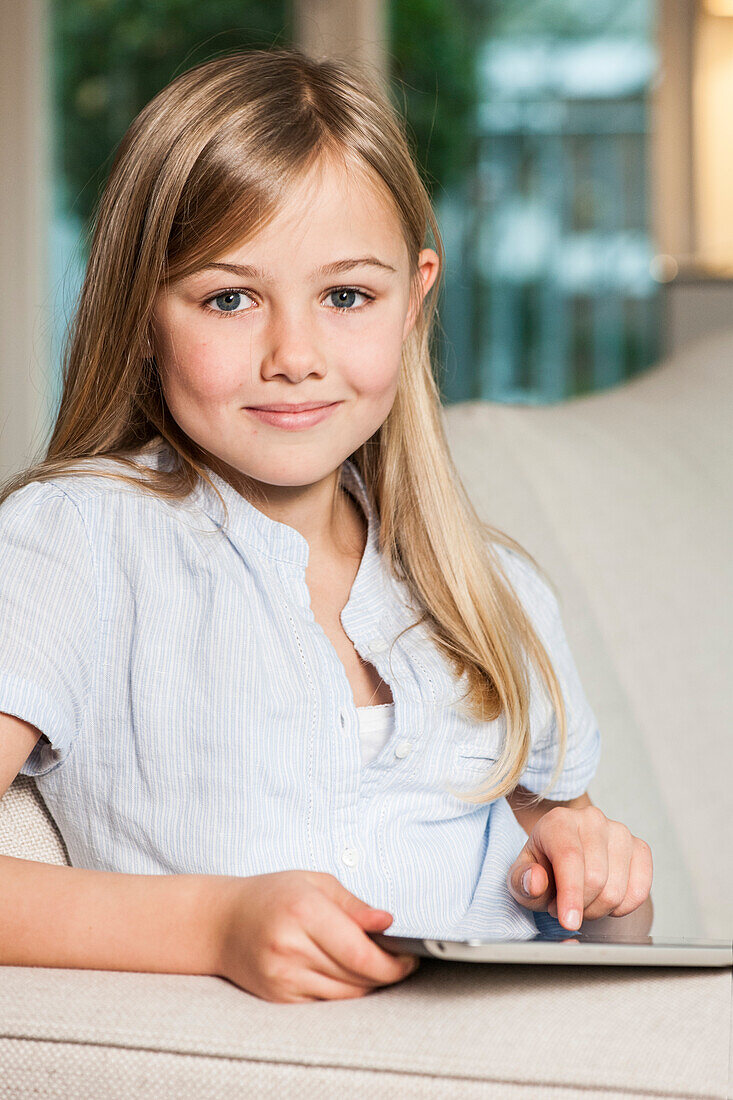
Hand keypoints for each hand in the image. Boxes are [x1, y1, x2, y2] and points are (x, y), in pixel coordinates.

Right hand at [212, 870, 419, 1002]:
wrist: (221, 923)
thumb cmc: (271, 895)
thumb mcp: (315, 883)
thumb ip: (354, 905)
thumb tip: (388, 922)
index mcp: (304, 911)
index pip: (361, 953)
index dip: (393, 962)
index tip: (409, 958)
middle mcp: (291, 946)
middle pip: (357, 976)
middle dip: (386, 972)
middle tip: (399, 960)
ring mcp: (282, 976)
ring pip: (345, 994)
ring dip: (367, 983)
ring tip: (373, 964)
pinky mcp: (278, 996)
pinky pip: (325, 1002)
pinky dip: (343, 991)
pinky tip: (346, 974)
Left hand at [507, 805, 652, 930]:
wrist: (564, 858)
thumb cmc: (542, 868)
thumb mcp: (519, 878)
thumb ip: (522, 881)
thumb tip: (536, 881)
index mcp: (558, 821)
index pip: (570, 858)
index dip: (571, 894)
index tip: (568, 922)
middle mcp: (591, 819)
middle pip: (596, 878)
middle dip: (580, 906)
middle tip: (563, 908)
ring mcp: (619, 832)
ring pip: (617, 889)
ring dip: (598, 909)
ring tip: (581, 902)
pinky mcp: (640, 847)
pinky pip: (640, 890)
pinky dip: (622, 908)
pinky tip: (604, 901)